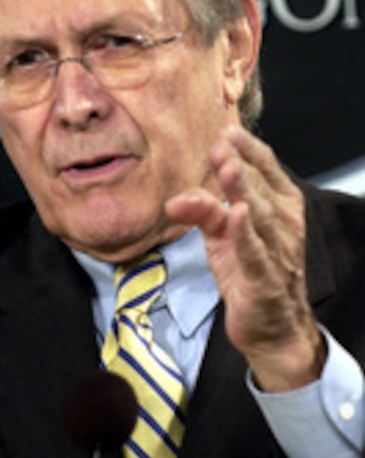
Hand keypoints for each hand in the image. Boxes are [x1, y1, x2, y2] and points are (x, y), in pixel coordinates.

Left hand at [165, 125, 325, 391]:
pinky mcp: (265, 282)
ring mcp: (277, 254)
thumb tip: (174, 199)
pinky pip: (256, 255)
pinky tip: (234, 215)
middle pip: (259, 188)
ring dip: (243, 190)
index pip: (266, 168)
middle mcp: (283, 226)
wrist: (271, 328)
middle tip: (219, 143)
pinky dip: (245, 235)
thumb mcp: (221, 237)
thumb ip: (202, 211)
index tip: (224, 129)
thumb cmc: (250, 274)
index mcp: (279, 207)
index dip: (246, 148)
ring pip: (260, 217)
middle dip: (239, 165)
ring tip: (227, 168)